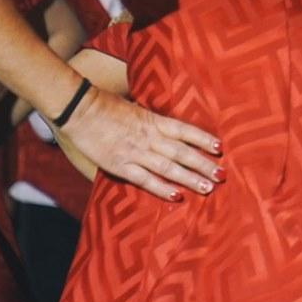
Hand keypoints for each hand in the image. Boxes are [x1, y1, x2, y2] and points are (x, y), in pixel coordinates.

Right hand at [59, 87, 221, 201]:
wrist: (78, 109)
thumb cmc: (105, 105)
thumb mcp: (135, 108)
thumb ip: (151, 120)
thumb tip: (165, 127)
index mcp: (153, 120)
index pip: (185, 130)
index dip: (203, 139)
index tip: (220, 148)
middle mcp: (149, 137)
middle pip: (182, 152)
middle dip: (204, 164)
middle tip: (222, 175)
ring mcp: (135, 152)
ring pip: (169, 168)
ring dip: (190, 178)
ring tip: (208, 188)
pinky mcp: (120, 165)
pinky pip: (145, 179)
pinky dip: (162, 188)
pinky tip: (177, 195)